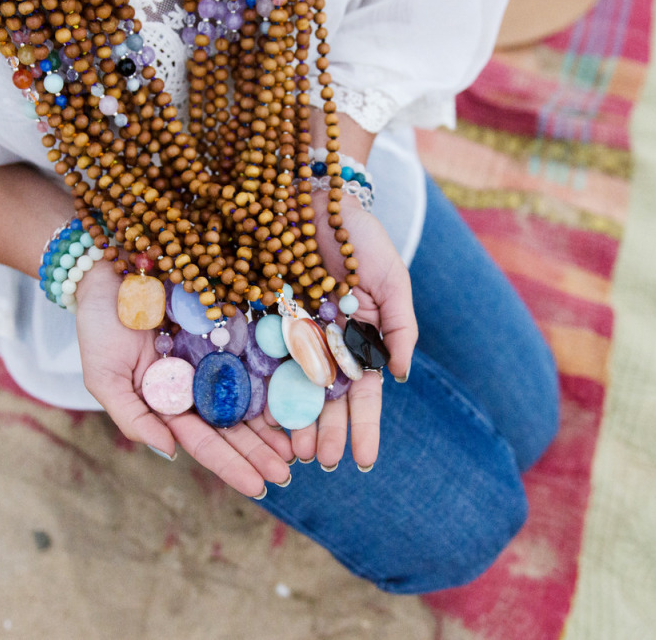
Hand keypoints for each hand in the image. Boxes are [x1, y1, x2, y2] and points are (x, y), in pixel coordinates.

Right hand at [75, 263, 293, 497]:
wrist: (108, 269)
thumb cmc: (99, 326)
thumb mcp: (104, 377)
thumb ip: (134, 418)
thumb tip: (169, 453)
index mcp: (171, 404)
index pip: (205, 441)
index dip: (231, 465)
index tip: (258, 487)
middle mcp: (199, 385)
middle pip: (236, 425)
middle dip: (261, 452)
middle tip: (289, 473)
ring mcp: (217, 355)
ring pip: (253, 394)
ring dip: (277, 422)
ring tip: (301, 445)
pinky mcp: (232, 324)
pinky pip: (261, 351)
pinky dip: (281, 373)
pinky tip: (302, 391)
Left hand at [277, 193, 417, 469]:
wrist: (312, 191)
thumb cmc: (358, 235)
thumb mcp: (391, 279)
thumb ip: (398, 327)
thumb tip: (401, 377)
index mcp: (354, 339)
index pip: (361, 393)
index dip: (362, 426)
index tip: (362, 460)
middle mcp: (319, 343)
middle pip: (322, 399)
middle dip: (325, 433)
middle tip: (322, 462)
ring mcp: (285, 333)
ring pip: (288, 387)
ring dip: (292, 422)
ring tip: (293, 453)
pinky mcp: (254, 318)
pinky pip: (255, 358)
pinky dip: (257, 389)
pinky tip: (258, 418)